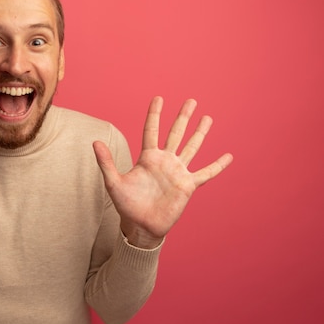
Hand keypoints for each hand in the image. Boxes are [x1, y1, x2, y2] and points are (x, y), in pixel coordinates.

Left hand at [93, 97, 232, 248]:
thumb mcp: (113, 182)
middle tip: (191, 100)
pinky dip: (217, 165)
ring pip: (192, 147)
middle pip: (175, 133)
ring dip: (200, 133)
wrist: (141, 225)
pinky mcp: (187, 185)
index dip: (155, 114)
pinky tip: (228, 156)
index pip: (151, 130)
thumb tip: (94, 142)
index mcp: (147, 158)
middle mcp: (164, 161)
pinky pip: (206, 173)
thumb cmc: (127, 205)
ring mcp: (177, 172)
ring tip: (207, 117)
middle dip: (183, 117)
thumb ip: (106, 162)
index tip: (159, 98)